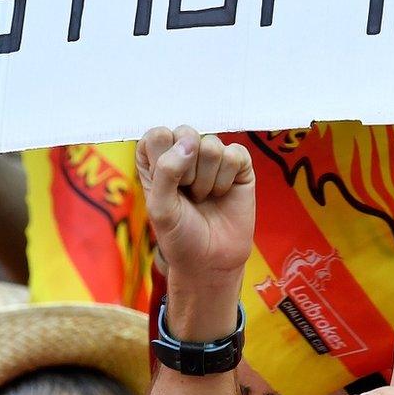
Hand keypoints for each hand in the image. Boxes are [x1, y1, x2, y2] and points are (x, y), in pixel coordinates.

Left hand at [137, 127, 253, 333]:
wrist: (211, 261)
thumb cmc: (179, 235)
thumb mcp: (160, 207)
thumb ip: (166, 171)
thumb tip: (189, 141)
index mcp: (155, 159)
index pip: (158, 135)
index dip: (163, 160)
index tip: (166, 188)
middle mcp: (183, 153)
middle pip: (186, 133)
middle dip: (187, 171)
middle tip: (187, 195)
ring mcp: (211, 157)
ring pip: (212, 145)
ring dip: (207, 180)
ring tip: (204, 198)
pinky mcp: (238, 165)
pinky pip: (235, 154)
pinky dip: (227, 179)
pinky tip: (222, 194)